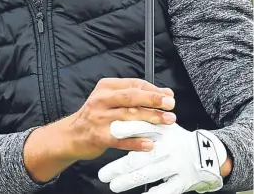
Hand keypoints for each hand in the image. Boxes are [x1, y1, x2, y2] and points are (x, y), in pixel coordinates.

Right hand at [67, 78, 175, 160]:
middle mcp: (102, 100)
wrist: (71, 134)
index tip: (168, 96)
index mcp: (106, 87)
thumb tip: (164, 94)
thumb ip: (133, 95)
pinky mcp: (100, 137)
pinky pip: (122, 140)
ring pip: (129, 117)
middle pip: (131, 98)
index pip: (133, 85)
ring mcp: (100, 119)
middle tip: (170, 105)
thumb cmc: (95, 114)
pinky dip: (137, 142)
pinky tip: (150, 143)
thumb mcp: (109, 98)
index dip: (153, 90)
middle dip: (153, 100)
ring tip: (166, 122)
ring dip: (150, 120)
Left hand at [98, 121, 226, 193]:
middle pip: (140, 156)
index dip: (126, 130)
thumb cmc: (176, 138)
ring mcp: (177, 163)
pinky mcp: (184, 179)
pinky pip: (168, 187)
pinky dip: (156, 192)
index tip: (110, 132)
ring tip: (113, 186)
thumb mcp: (163, 126)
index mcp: (162, 130)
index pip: (142, 128)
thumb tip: (113, 125)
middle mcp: (168, 146)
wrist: (208, 151)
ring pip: (150, 173)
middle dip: (119, 166)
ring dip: (130, 180)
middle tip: (102, 174)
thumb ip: (143, 124)